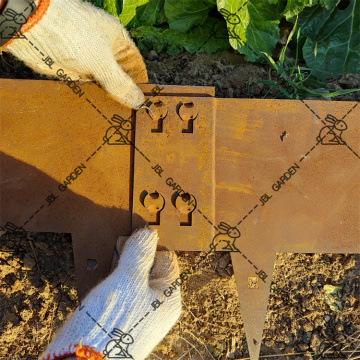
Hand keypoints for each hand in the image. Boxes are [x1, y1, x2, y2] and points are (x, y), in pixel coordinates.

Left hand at [4, 0, 147, 108]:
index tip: (144, 105)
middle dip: (124, 96)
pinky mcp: (73, 71)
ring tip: (117, 120)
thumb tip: (139, 101)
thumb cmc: (72, 35)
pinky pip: (87, 88)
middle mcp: (104, 51)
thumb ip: (120, 84)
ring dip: (108, 99)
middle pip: (120, 77)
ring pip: (104, 85)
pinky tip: (99, 113)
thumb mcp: (102, 62)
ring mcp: (88, 61)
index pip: (136, 65)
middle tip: (130, 118)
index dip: (140, 84)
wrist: (29, 27)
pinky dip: (93, 99)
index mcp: (117, 41)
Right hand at [39, 228, 181, 359]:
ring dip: (119, 269)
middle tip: (115, 257)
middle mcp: (158, 305)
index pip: (166, 258)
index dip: (147, 248)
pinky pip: (121, 292)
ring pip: (132, 278)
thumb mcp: (128, 281)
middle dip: (131, 259)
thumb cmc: (111, 323)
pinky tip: (99, 283)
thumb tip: (149, 233)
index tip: (128, 245)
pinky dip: (111, 283)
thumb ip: (139, 255)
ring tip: (105, 269)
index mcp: (169, 297)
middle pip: (149, 267)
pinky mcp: (122, 318)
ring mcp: (140, 313)